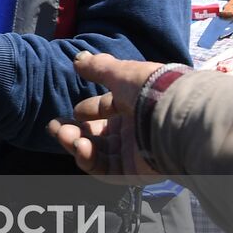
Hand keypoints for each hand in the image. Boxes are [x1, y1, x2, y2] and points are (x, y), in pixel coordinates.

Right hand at [47, 53, 163, 183]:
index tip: (74, 112)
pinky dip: (89, 160)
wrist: (175, 116)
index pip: (104, 110)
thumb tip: (78, 59)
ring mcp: (133, 152)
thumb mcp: (121, 73)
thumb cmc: (149, 91)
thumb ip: (98, 67)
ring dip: (76, 145)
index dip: (87, 111)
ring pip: (97, 153)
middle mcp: (132, 129)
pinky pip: (106, 170)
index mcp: (132, 105)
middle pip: (96, 134)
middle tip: (56, 128)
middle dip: (73, 131)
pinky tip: (81, 149)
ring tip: (65, 136)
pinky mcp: (133, 172)